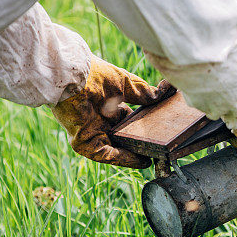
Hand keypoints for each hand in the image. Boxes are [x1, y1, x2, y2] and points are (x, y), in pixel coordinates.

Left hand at [52, 56, 171, 167]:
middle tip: (162, 146)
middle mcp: (100, 121)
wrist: (72, 77)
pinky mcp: (85, 143)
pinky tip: (142, 161)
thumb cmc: (95, 75)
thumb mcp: (126, 84)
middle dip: (141, 142)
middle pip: (124, 136)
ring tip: (156, 157)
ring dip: (136, 153)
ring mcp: (92, 133)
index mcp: (107, 106)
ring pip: (117, 148)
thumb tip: (164, 92)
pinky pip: (108, 155)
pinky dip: (126, 158)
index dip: (144, 125)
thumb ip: (144, 92)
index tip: (161, 129)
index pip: (128, 120)